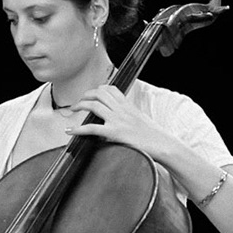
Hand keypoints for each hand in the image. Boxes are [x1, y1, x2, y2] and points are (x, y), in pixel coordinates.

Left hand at [64, 85, 178, 158]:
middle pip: (99, 93)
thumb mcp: (142, 120)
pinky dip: (78, 129)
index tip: (91, 94)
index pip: (111, 89)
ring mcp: (118, 120)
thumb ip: (131, 117)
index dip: (98, 89)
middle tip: (78, 102)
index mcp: (128, 106)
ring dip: (79, 106)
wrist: (162, 144)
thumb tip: (123, 121)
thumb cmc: (155, 136)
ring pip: (93, 105)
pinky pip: (92, 128)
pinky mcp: (115, 132)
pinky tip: (70, 131)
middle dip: (86, 95)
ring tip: (72, 110)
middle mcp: (122, 110)